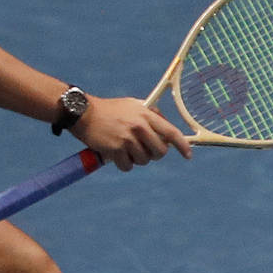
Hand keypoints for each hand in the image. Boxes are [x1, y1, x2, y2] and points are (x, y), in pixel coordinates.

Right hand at [73, 95, 192, 170]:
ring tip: (124, 148)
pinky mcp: (115, 150)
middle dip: (154, 155)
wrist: (83, 113)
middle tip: (144, 151)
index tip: (188, 155)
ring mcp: (127, 139)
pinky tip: (115, 154)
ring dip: (136, 159)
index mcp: (146, 114)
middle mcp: (139, 126)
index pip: (171, 132)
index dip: (182, 145)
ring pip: (144, 161)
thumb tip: (168, 132)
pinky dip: (123, 164)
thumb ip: (150, 115)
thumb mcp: (133, 105)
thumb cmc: (110, 110)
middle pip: (160, 152)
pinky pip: (128, 167)